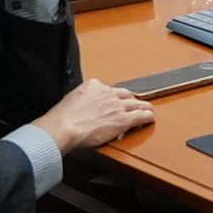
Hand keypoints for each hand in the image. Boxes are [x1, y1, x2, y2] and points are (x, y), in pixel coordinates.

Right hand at [36, 75, 155, 154]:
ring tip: (148, 110)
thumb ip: (81, 100)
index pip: (109, 90)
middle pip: (126, 94)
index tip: (114, 102)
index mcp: (93, 86)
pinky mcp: (123, 119)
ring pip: (137, 103)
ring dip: (144, 107)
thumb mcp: (70, 100)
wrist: (63, 127)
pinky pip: (141, 116)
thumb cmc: (61, 119)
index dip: (114, 98)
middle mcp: (108, 93)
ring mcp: (117, 106)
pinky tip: (150, 119)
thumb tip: (81, 106)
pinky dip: (148, 117)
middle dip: (131, 100)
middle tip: (135, 105)